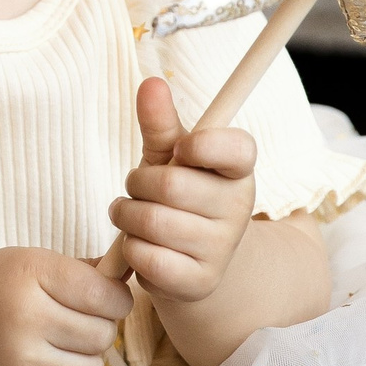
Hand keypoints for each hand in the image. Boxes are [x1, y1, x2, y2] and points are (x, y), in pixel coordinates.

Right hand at [0, 247, 130, 365]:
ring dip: (84, 363)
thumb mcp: (30, 263)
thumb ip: (81, 271)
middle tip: (72, 325)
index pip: (105, 295)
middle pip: (103, 335)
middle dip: (97, 330)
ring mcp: (20, 363)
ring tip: (58, 350)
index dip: (115, 299)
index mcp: (32, 276)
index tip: (103, 300)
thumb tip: (128, 277)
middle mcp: (26, 319)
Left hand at [108, 75, 256, 318]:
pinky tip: (139, 245)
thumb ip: (161, 122)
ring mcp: (221, 249)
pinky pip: (146, 257)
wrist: (189, 261)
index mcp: (239, 171)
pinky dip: (130, 248)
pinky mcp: (199, 282)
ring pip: (152, 222)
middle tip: (137, 187)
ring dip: (126, 214)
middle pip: (170, 185)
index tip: (182, 150)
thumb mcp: (170, 157)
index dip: (202, 144)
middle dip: (138, 182)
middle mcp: (239, 210)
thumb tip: (151, 83)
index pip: (236, 148)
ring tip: (131, 214)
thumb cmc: (177, 198)